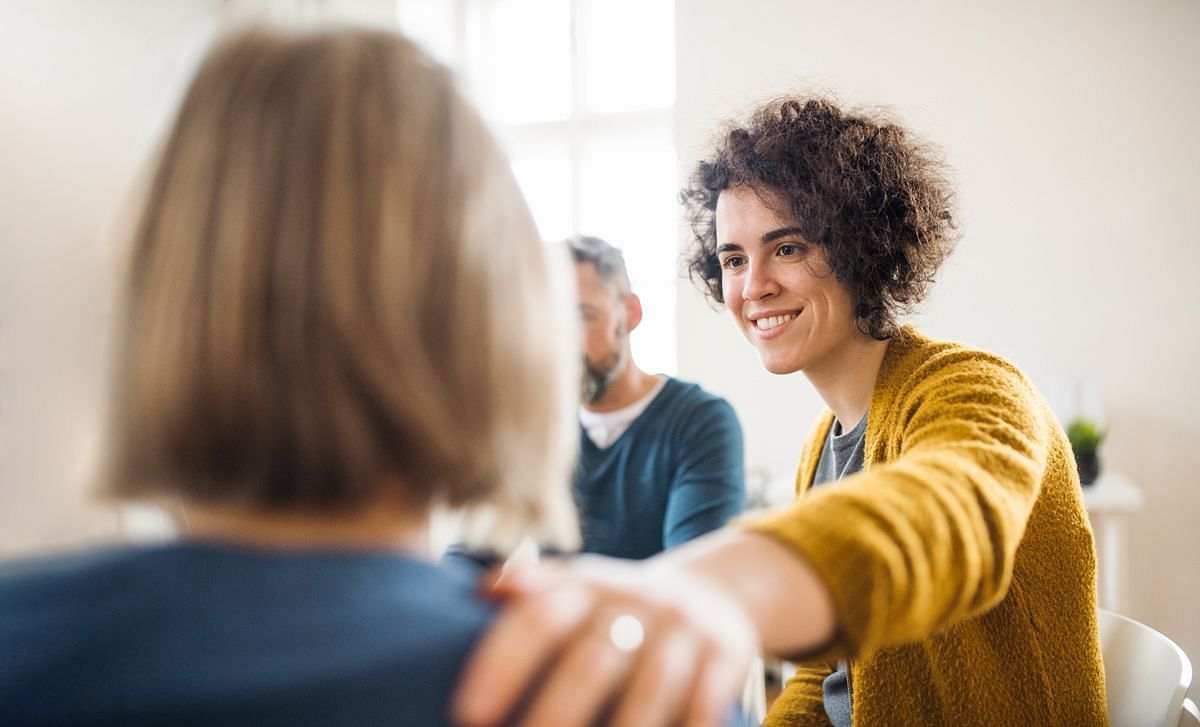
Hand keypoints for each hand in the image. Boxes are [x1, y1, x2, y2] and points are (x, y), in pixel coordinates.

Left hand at [452, 555, 757, 726]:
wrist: (711, 593)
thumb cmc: (617, 609)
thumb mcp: (578, 589)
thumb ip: (531, 592)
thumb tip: (479, 592)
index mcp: (587, 584)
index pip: (538, 618)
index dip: (501, 665)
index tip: (467, 714)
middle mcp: (636, 599)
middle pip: (590, 660)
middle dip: (553, 715)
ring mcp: (683, 626)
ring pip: (650, 688)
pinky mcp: (726, 652)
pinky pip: (705, 703)